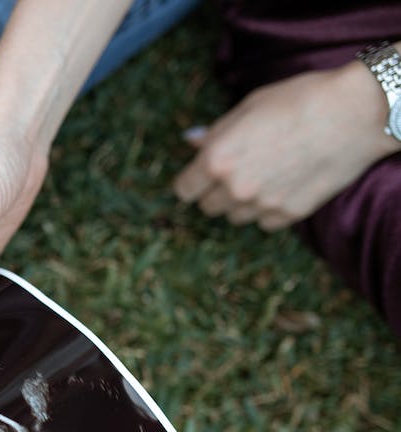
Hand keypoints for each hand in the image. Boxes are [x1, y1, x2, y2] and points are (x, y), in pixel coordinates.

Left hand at [174, 63, 399, 230]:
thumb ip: (216, 132)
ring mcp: (263, 205)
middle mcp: (235, 188)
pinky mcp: (290, 214)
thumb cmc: (300, 100)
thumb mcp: (248, 107)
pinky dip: (269, 209)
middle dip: (215, 192)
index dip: (191, 182)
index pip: (184, 190)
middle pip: (208, 207)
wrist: (356, 112)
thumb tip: (192, 141)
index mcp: (217, 160)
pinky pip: (265, 222)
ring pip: (236, 217)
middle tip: (236, 171)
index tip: (198, 178)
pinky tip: (284, 184)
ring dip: (241, 203)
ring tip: (264, 175)